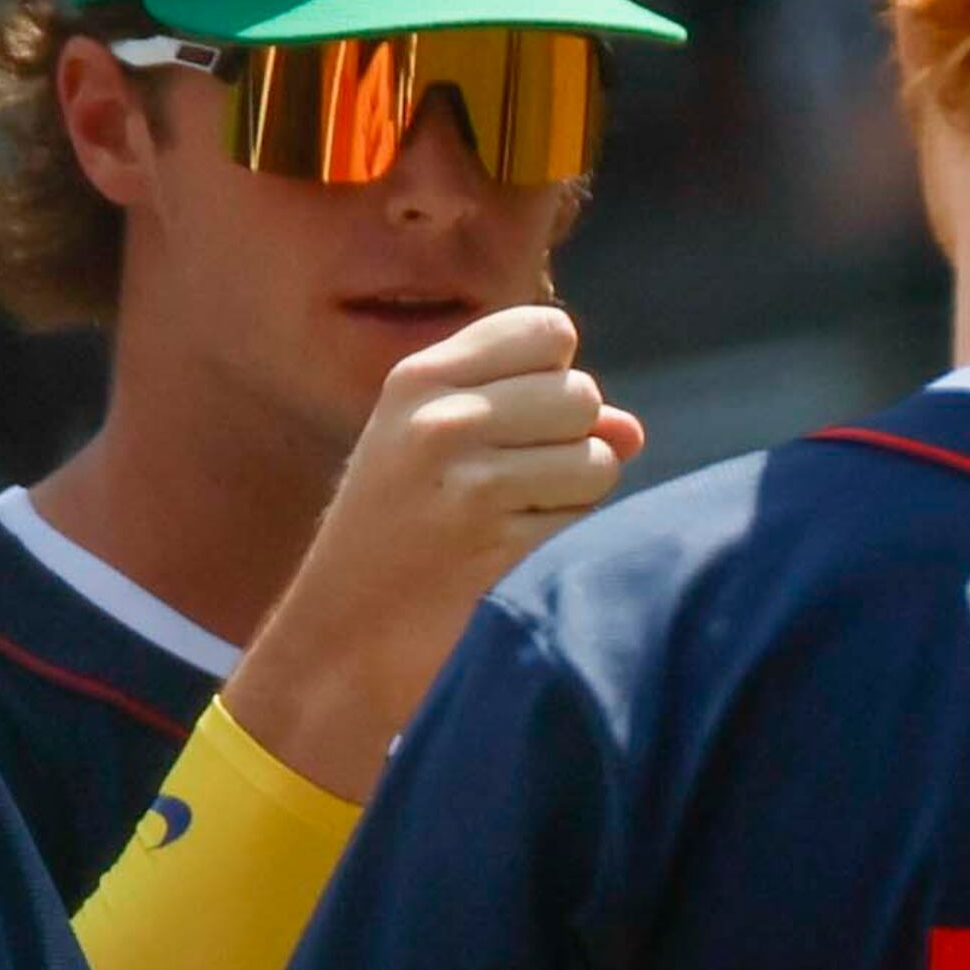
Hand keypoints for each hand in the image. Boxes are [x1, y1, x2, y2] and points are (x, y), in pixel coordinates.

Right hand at [223, 305, 642, 801]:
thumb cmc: (393, 537)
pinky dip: (561, 533)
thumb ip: (532, 419)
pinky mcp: (495, 540)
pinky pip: (582, 512)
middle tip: (514, 480)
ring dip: (573, 492)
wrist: (339, 639)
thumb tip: (630, 431)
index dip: (555, 376)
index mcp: (420, 378)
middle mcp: (441, 417)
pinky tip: (507, 551)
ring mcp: (468, 479)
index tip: (519, 417)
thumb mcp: (437, 453)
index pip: (546, 330)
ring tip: (512, 515)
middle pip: (580, 393)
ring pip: (595, 454)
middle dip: (570, 439)